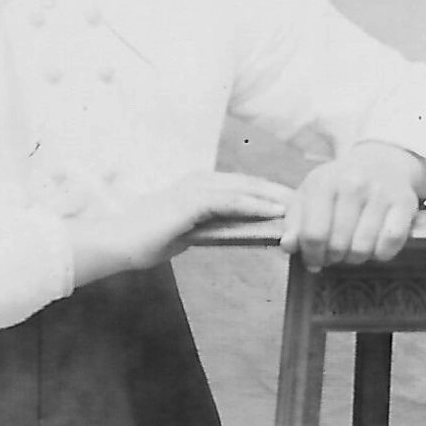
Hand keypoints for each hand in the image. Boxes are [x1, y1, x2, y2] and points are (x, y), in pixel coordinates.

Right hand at [67, 170, 292, 286]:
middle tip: (309, 202)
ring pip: (244, 189)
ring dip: (274, 197)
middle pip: (249, 183)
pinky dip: (254, 205)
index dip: (269, 193)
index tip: (294, 204)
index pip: (242, 187)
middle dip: (279, 191)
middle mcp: (199, 181)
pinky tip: (274, 212)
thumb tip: (235, 232)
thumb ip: (210, 228)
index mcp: (198, 186)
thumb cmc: (145, 241)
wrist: (116, 244)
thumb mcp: (186, 234)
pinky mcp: (190, 201)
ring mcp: (194, 188)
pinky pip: (230, 201)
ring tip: (300, 206)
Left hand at [284, 143, 425, 270]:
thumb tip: (288, 246)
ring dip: (356, 257)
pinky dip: (381, 253)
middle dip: (334, 258)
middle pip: (338, 246)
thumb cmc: (340, 185)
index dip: (311, 256)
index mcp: (323, 183)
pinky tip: (375, 245)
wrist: (382, 162)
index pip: (313, 235)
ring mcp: (380, 193)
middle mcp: (352, 185)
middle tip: (335, 254)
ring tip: (354, 248)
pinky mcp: (405, 203)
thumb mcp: (310, 194)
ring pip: (363, 249)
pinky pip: (390, 244)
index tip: (314, 261)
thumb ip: (294, 221)